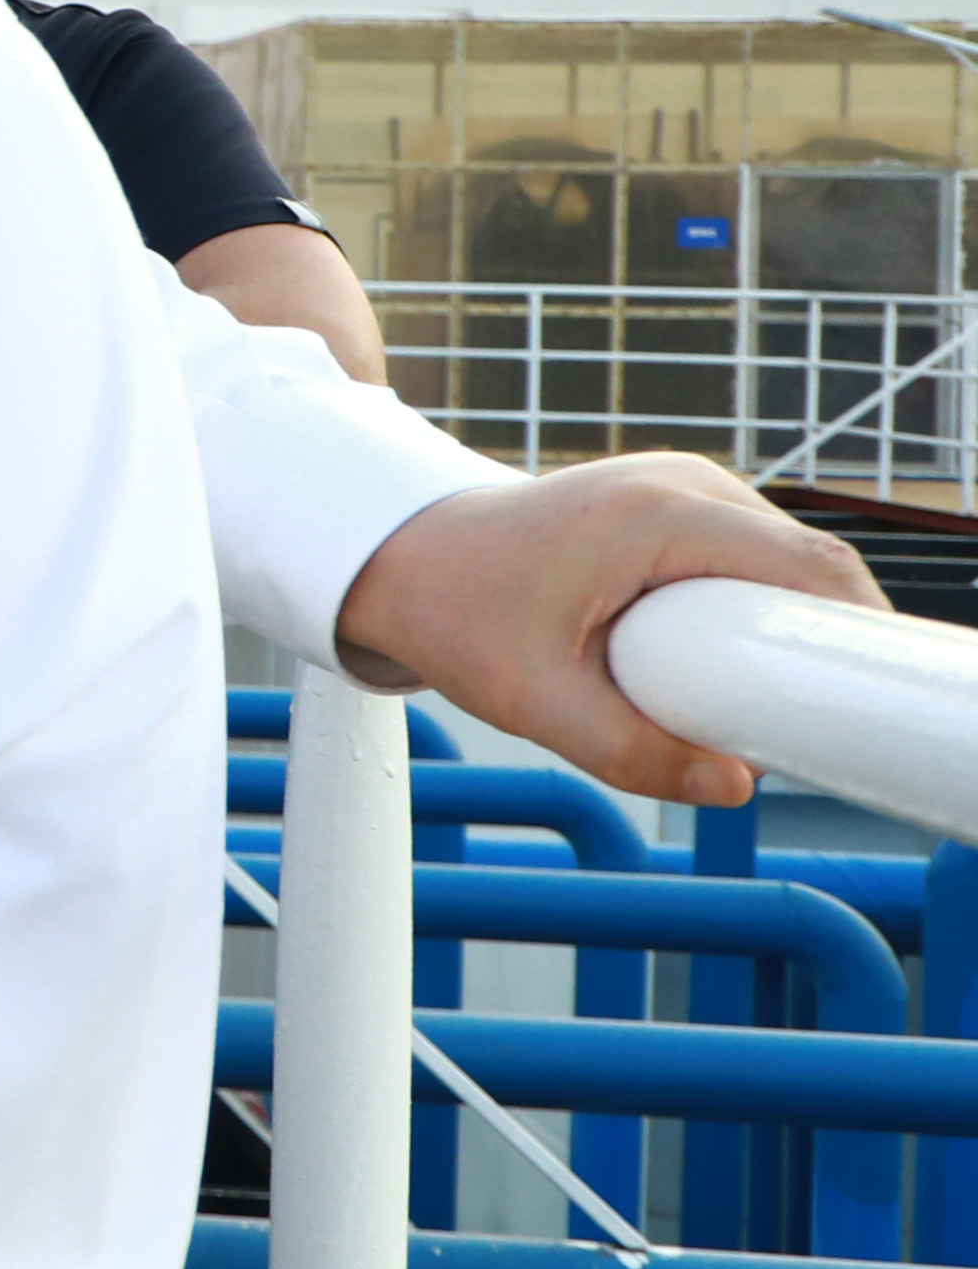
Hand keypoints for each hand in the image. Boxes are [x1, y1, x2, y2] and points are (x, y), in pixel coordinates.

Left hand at [326, 453, 889, 806]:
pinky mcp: (678, 504)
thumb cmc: (453, 613)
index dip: (857, 631)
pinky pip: (749, 558)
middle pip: (810, 563)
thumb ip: (629, 751)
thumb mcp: (530, 699)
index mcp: (658, 515)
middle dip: (821, 639)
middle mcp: (684, 484)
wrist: (398, 556)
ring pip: (784, 561)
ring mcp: (685, 486)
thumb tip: (735, 785)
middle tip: (806, 718)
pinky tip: (730, 662)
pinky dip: (753, 608)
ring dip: (784, 625)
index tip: (869, 696)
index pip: (810, 565)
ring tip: (753, 697)